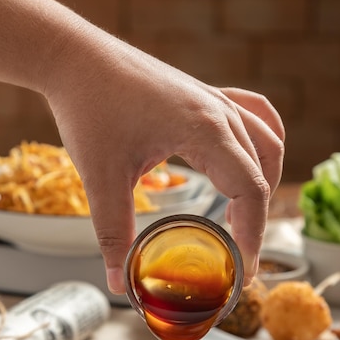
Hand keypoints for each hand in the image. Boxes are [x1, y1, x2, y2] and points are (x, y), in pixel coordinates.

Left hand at [45, 26, 284, 293]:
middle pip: (262, 170)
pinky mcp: (202, 94)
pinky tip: (250, 158)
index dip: (253, 234)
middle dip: (257, 217)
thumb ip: (114, 233)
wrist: (74, 57)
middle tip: (240, 254)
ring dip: (264, 180)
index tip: (243, 268)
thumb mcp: (101, 178)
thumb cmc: (88, 109)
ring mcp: (213, 98)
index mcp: (205, 129)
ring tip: (244, 216)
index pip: (251, 189)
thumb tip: (119, 282)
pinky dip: (259, 142)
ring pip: (265, 141)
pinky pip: (251, 114)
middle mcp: (219, 111)